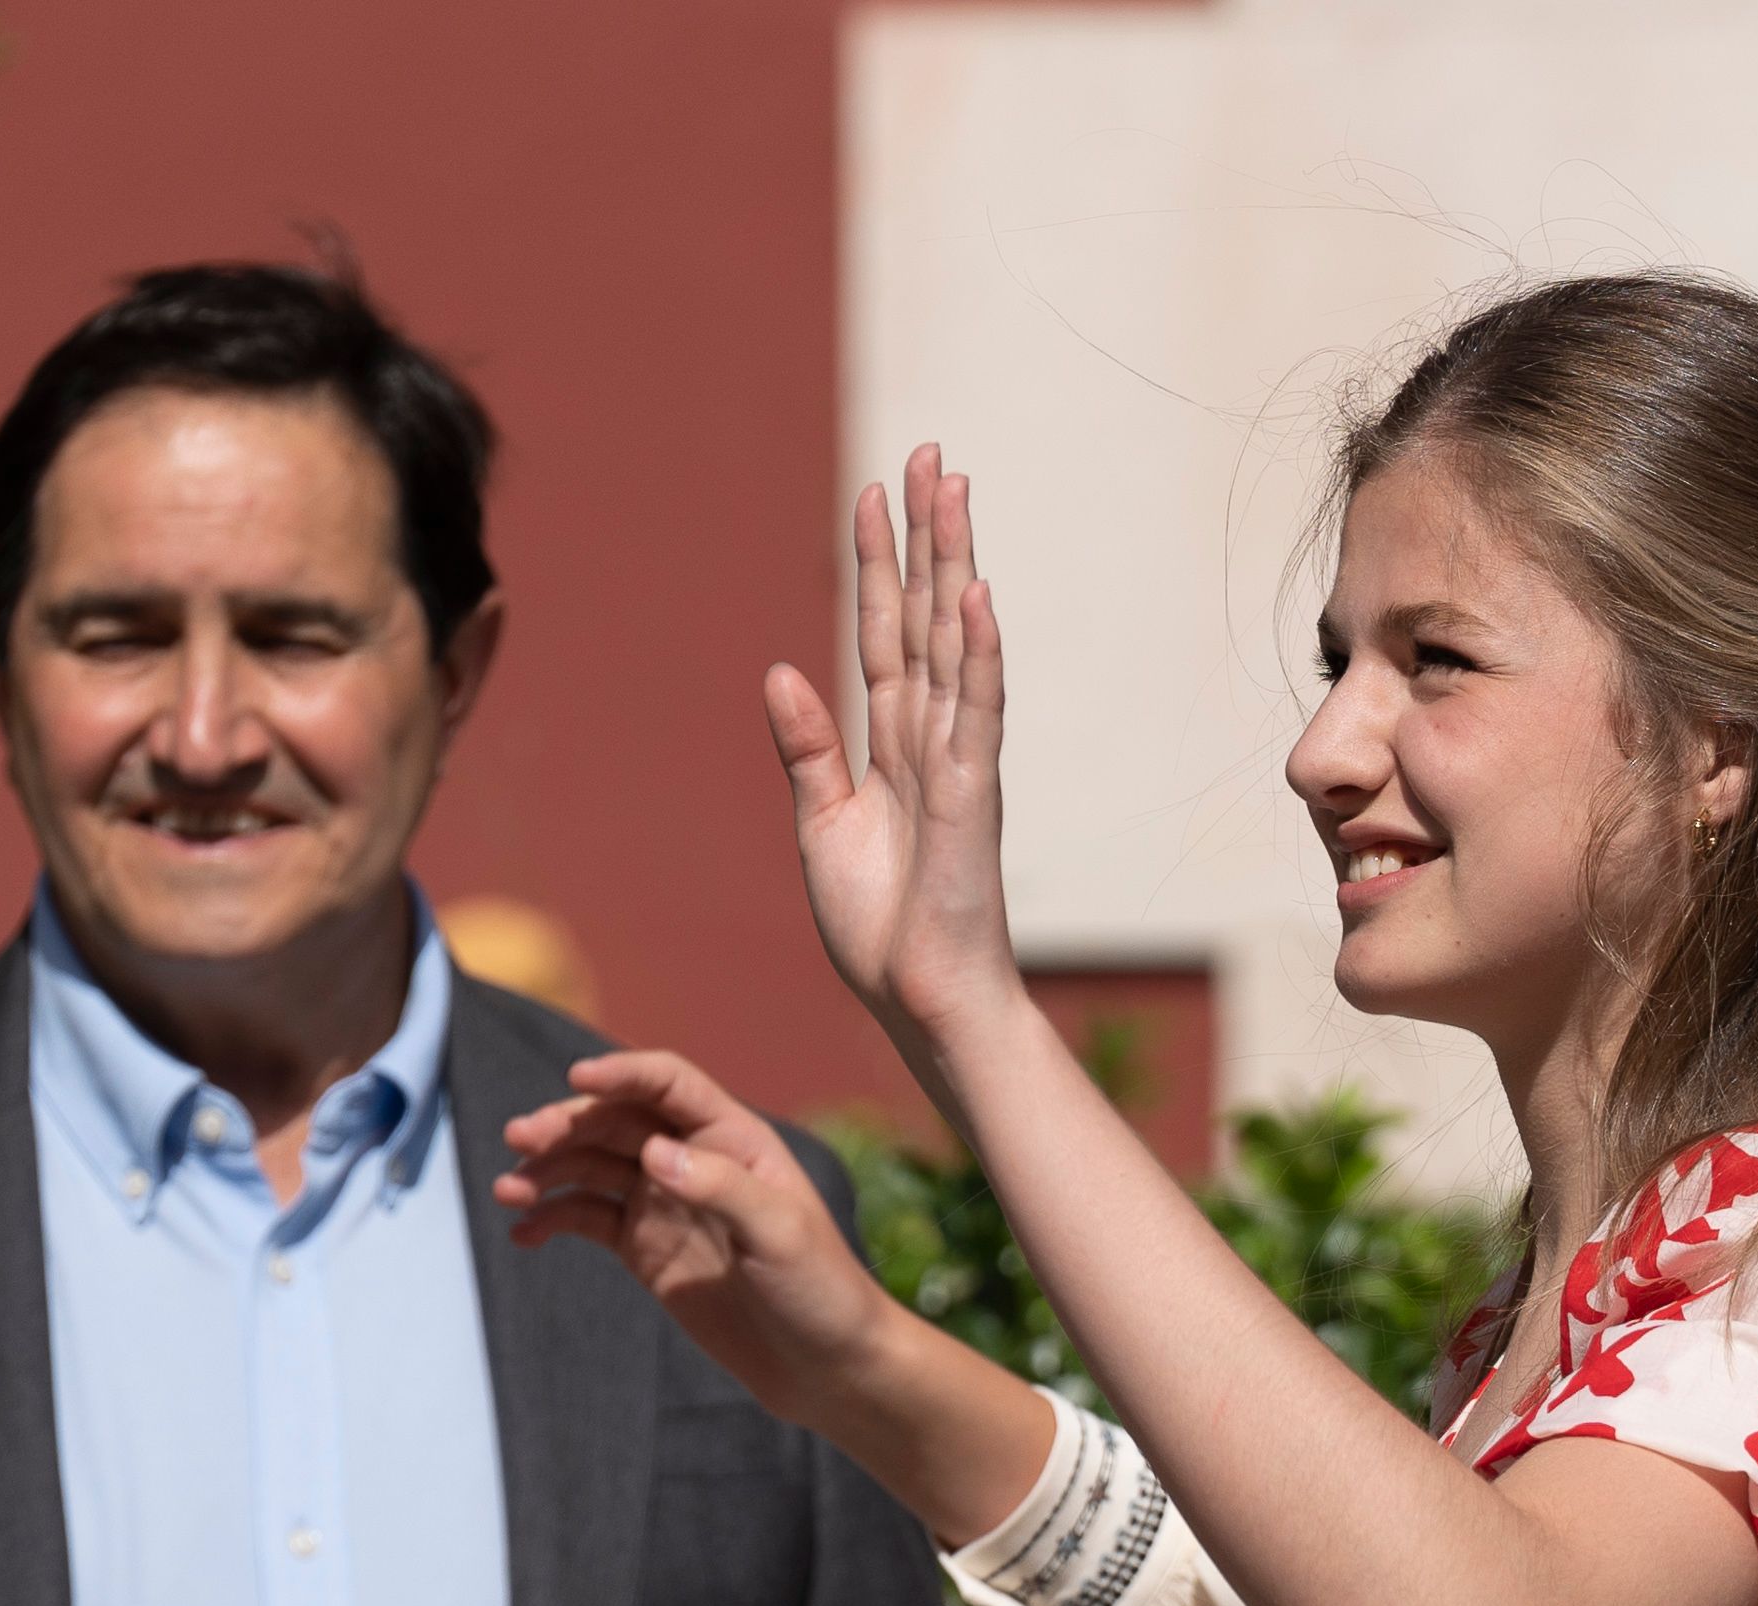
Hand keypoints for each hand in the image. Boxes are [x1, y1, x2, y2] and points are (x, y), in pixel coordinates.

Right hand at [497, 1048, 895, 1432]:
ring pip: (592, 1168)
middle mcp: (695, 1162)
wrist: (824, 1364)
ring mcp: (665, 1205)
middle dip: (566, 1123)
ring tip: (508, 1190)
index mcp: (737, 1140)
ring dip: (548, 1170)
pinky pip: (587, 1220)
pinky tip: (523, 1233)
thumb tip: (655, 1152)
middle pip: (617, 1122)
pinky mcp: (645, 1250)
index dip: (624, 1072)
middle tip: (520, 1138)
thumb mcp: (781, 1235)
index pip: (670, 1085)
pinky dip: (552, 1219)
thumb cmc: (820, 1289)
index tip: (576, 1077)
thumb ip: (722, 1189)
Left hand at [767, 445, 1019, 1038]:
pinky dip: (977, 654)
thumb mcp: (823, 826)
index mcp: (890, 745)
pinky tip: (975, 596)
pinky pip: (975, 711)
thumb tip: (780, 672)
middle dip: (925, 534)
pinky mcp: (971, 795)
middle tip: (930, 453)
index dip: (879, 564)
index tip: (877, 490)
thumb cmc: (881, 930)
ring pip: (955, 642)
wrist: (920, 999)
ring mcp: (957, 760)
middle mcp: (930, 738)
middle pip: (924, 616)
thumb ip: (806, 750)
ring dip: (953, 564)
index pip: (884, 634)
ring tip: (953, 489)